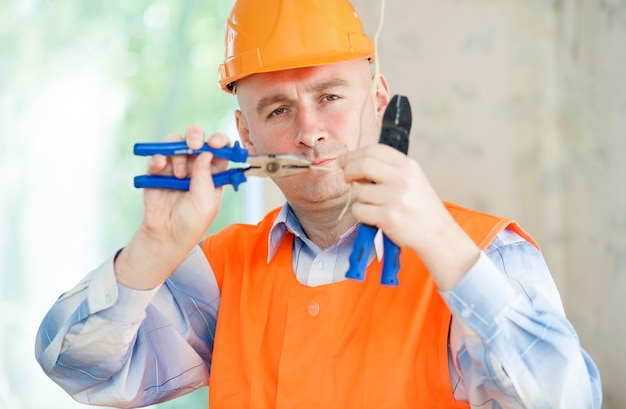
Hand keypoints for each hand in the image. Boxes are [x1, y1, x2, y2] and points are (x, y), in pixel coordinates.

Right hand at [115, 125, 229, 289]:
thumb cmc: (192, 222)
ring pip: (175, 143)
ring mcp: (175, 166)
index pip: (219, 149)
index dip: (219, 142)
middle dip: (195, 136)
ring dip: (177, 153)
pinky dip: (158, 158)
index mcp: (213, 172)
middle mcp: (195, 165)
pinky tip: (160, 165)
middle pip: (196, 139)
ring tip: (178, 174)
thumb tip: (206, 153)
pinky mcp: (157, 172)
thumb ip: (206, 177)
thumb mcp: (206, 202)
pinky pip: (157, 156)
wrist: (167, 236)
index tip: (216, 143)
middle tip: (194, 145)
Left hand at [342, 144, 479, 289]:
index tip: (343, 160)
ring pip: (360, 192)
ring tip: (375, 206)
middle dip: (348, 170)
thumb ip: (386, 170)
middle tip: (346, 178)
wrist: (437, 234)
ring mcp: (395, 198)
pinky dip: (361, 214)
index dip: (354, 154)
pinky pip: (359, 210)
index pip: (374, 150)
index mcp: (408, 166)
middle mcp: (403, 179)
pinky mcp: (388, 217)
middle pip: (363, 164)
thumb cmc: (421, 208)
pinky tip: (374, 217)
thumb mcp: (411, 180)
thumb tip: (353, 165)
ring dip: (360, 199)